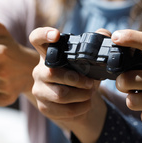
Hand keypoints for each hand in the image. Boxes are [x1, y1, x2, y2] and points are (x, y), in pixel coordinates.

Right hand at [29, 27, 107, 142]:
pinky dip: (81, 108)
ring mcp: (39, 89)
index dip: (44, 34)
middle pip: (52, 73)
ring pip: (60, 94)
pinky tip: (85, 104)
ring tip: (89, 93)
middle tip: (90, 83)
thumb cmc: (84, 77)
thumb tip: (104, 33)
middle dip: (77, 80)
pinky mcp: (43, 107)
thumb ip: (98, 44)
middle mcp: (39, 70)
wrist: (80, 103)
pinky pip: (64, 109)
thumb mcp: (91, 61)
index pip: (37, 38)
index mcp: (50, 54)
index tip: (56, 35)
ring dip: (82, 95)